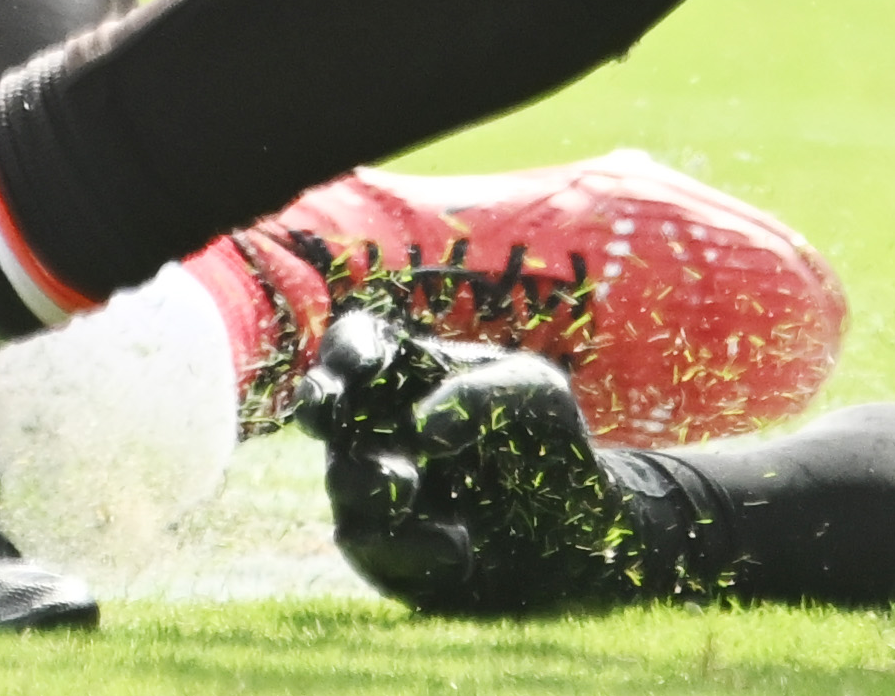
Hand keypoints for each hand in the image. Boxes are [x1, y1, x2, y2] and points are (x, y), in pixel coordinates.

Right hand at [302, 313, 667, 614]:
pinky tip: (457, 549)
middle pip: (323, 406)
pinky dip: (410, 546)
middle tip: (330, 415)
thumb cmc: (548, 439)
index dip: (348, 348)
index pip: (356, 343)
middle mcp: (380, 428)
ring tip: (409, 487)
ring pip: (344, 481)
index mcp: (408, 374)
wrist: (576, 526)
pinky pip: (372, 546)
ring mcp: (375, 490)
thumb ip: (479, 392)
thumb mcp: (535, 393)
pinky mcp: (385, 551)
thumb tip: (418, 427)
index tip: (368, 362)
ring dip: (370, 482)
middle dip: (318, 404)